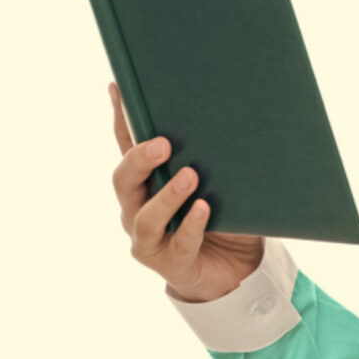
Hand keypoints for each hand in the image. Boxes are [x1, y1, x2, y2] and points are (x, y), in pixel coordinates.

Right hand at [109, 79, 265, 303]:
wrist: (238, 271)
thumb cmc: (226, 218)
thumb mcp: (222, 182)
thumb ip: (217, 158)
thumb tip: (236, 113)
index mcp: (145, 183)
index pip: (127, 146)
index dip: (121, 118)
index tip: (120, 86)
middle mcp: (137, 209)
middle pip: (124, 181)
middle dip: (140, 160)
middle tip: (163, 144)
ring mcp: (148, 239)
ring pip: (145, 216)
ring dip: (166, 195)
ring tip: (190, 176)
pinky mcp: (169, 264)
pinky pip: (178, 243)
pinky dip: (191, 224)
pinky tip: (204, 209)